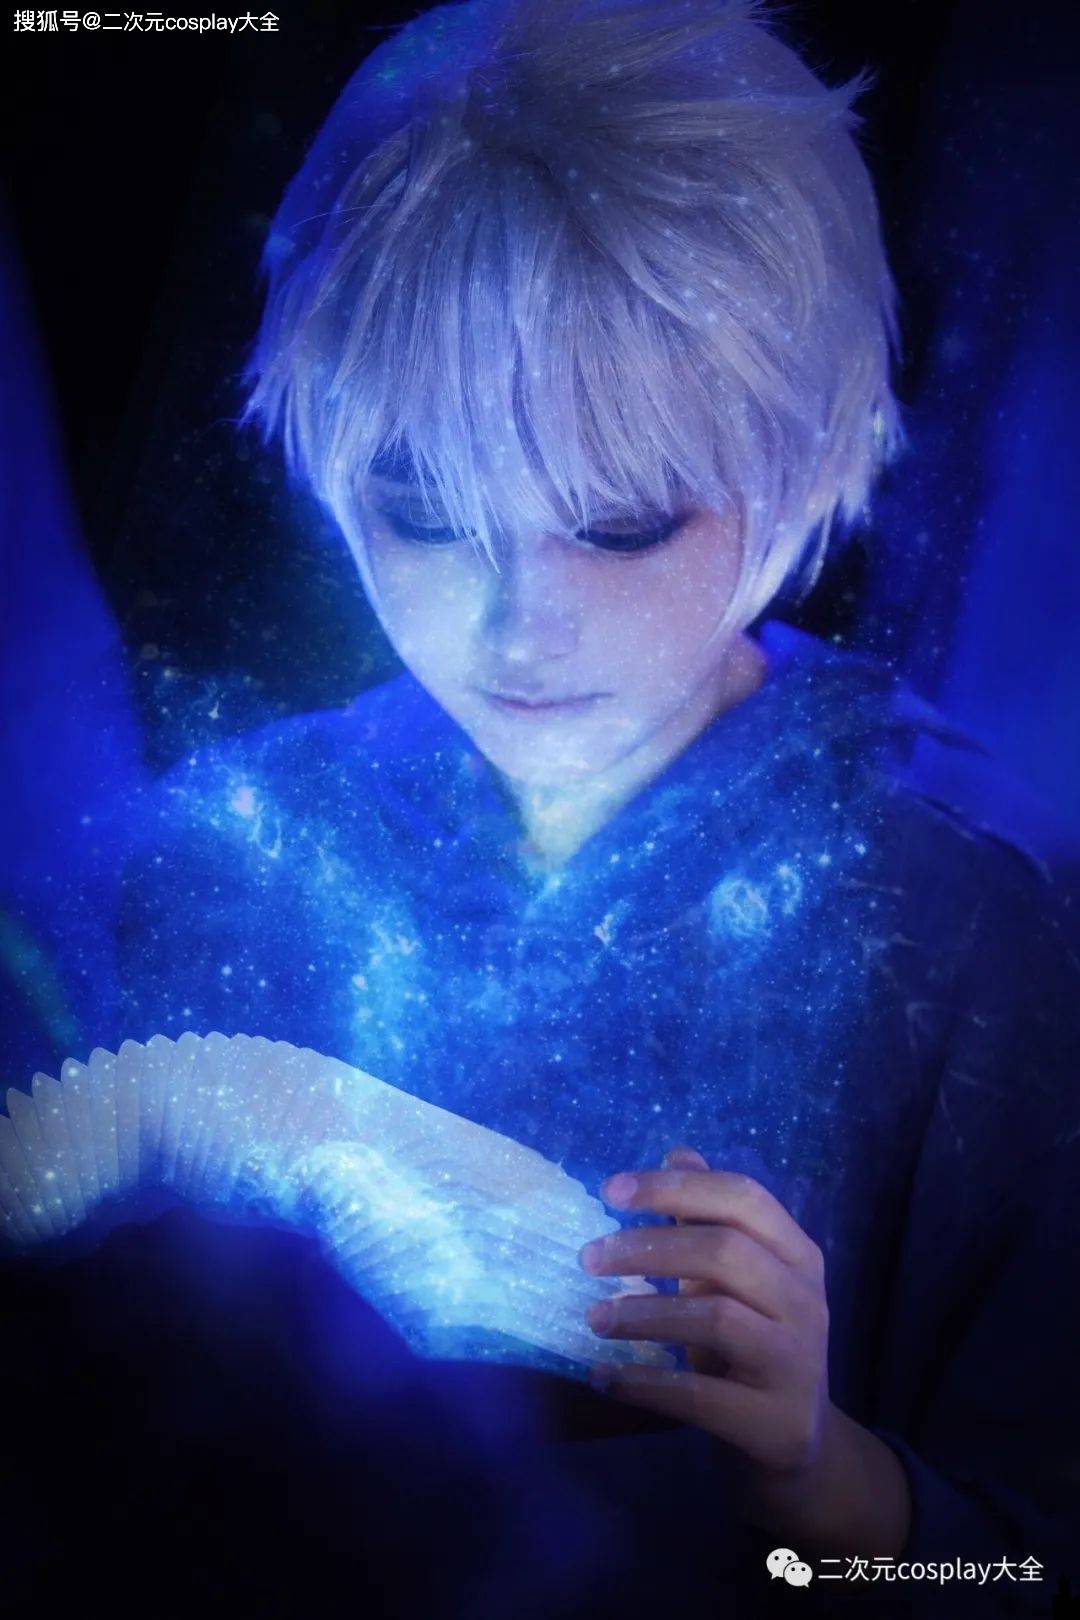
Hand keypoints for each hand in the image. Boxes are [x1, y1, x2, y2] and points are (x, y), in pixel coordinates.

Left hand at [579, 1146, 910, 1556]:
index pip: (743, 1198)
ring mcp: (797, 1365)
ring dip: (643, 1314)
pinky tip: (603, 1376)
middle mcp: (806, 1303)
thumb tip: (678, 1153)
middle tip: (587, 1258)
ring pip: (717, 1319)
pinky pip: (702, 1398)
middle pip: (726, 1252)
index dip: (676, 1188)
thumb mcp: (736, 1280)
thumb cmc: (754, 1346)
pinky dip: (645, 1383)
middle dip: (649, 1247)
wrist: (799, 1448)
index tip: (610, 1190)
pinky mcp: (777, 1424)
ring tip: (593, 1319)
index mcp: (798, 1255)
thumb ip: (709, 1219)